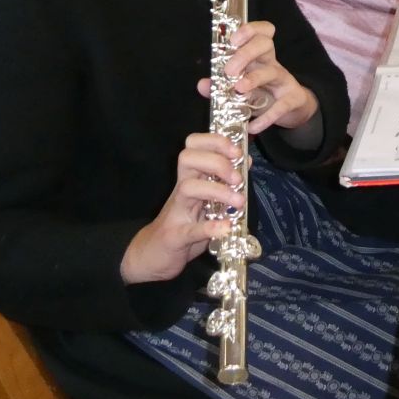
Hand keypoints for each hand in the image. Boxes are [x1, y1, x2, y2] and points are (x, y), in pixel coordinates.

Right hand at [121, 132, 241, 283]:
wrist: (153, 256)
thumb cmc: (184, 225)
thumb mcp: (207, 201)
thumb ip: (224, 183)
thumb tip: (245, 161)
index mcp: (190, 178)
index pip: (194, 146)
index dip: (216, 142)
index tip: (237, 152)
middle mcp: (181, 190)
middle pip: (188, 159)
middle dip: (217, 162)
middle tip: (238, 179)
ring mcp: (176, 212)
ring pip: (189, 188)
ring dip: (218, 191)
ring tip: (239, 202)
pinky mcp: (175, 237)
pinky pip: (191, 229)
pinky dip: (210, 227)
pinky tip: (226, 227)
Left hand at [195, 20, 319, 135]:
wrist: (293, 108)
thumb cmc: (265, 91)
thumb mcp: (243, 86)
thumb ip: (221, 85)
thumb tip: (202, 85)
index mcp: (259, 55)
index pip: (261, 31)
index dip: (249, 30)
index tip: (233, 41)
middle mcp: (271, 63)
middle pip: (265, 44)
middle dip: (245, 53)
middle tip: (229, 70)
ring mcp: (283, 80)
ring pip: (272, 71)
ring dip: (254, 78)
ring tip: (239, 90)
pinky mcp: (292, 99)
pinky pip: (281, 106)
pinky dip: (266, 117)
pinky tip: (253, 126)